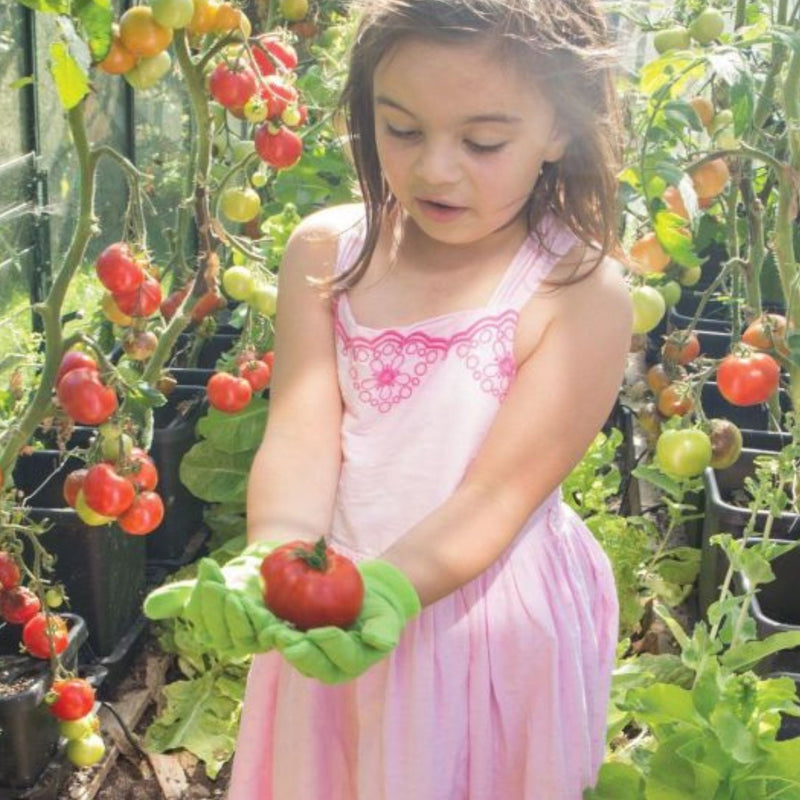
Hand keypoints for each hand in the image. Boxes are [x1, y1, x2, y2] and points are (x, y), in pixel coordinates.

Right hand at [143, 541, 282, 659]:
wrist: (258, 574)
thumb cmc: (225, 585)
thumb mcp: (196, 588)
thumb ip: (173, 598)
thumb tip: (150, 608)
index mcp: (213, 636)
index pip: (205, 628)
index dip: (202, 606)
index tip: (203, 582)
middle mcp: (234, 643)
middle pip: (223, 635)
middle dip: (216, 609)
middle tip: (213, 584)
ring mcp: (257, 639)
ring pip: (244, 634)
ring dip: (236, 614)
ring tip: (231, 592)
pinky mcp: (276, 631)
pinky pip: (269, 633)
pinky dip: (262, 621)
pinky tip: (255, 604)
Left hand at [273, 560, 420, 683]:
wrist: (365, 601)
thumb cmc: (379, 611)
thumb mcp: (387, 619)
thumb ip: (384, 631)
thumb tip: (379, 640)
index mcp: (351, 664)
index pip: (341, 658)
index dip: (330, 645)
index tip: (320, 632)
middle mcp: (327, 666)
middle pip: (311, 663)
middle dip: (297, 650)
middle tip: (285, 636)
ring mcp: (308, 655)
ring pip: (292, 653)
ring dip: (278, 641)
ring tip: (269, 627)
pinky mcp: (294, 641)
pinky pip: (280, 638)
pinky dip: (268, 627)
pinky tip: (259, 613)